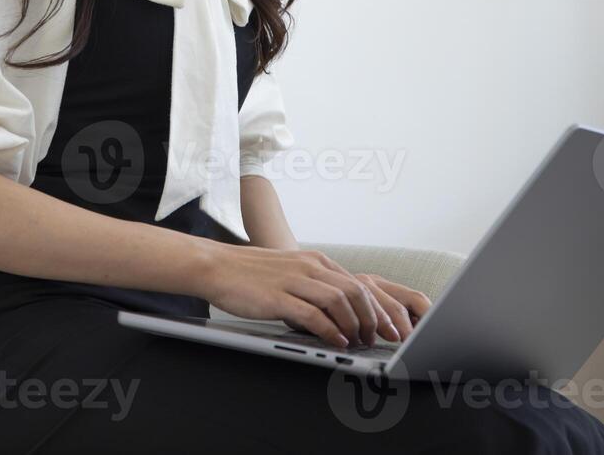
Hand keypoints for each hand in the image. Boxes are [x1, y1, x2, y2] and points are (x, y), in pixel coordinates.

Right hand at [194, 244, 429, 348]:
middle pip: (355, 291)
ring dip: (355, 324)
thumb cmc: (250, 274)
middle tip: (378, 339)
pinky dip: (330, 329)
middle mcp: (309, 267)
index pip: (357, 283)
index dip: (377, 308)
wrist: (216, 266)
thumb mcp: (290, 272)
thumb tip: (338, 311)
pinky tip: (336, 340)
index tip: (387, 328)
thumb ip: (314, 286)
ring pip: (339, 300)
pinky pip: (313, 314)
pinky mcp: (278, 297)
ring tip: (359, 342)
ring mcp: (294, 280)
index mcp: (314, 261)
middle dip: (373, 318)